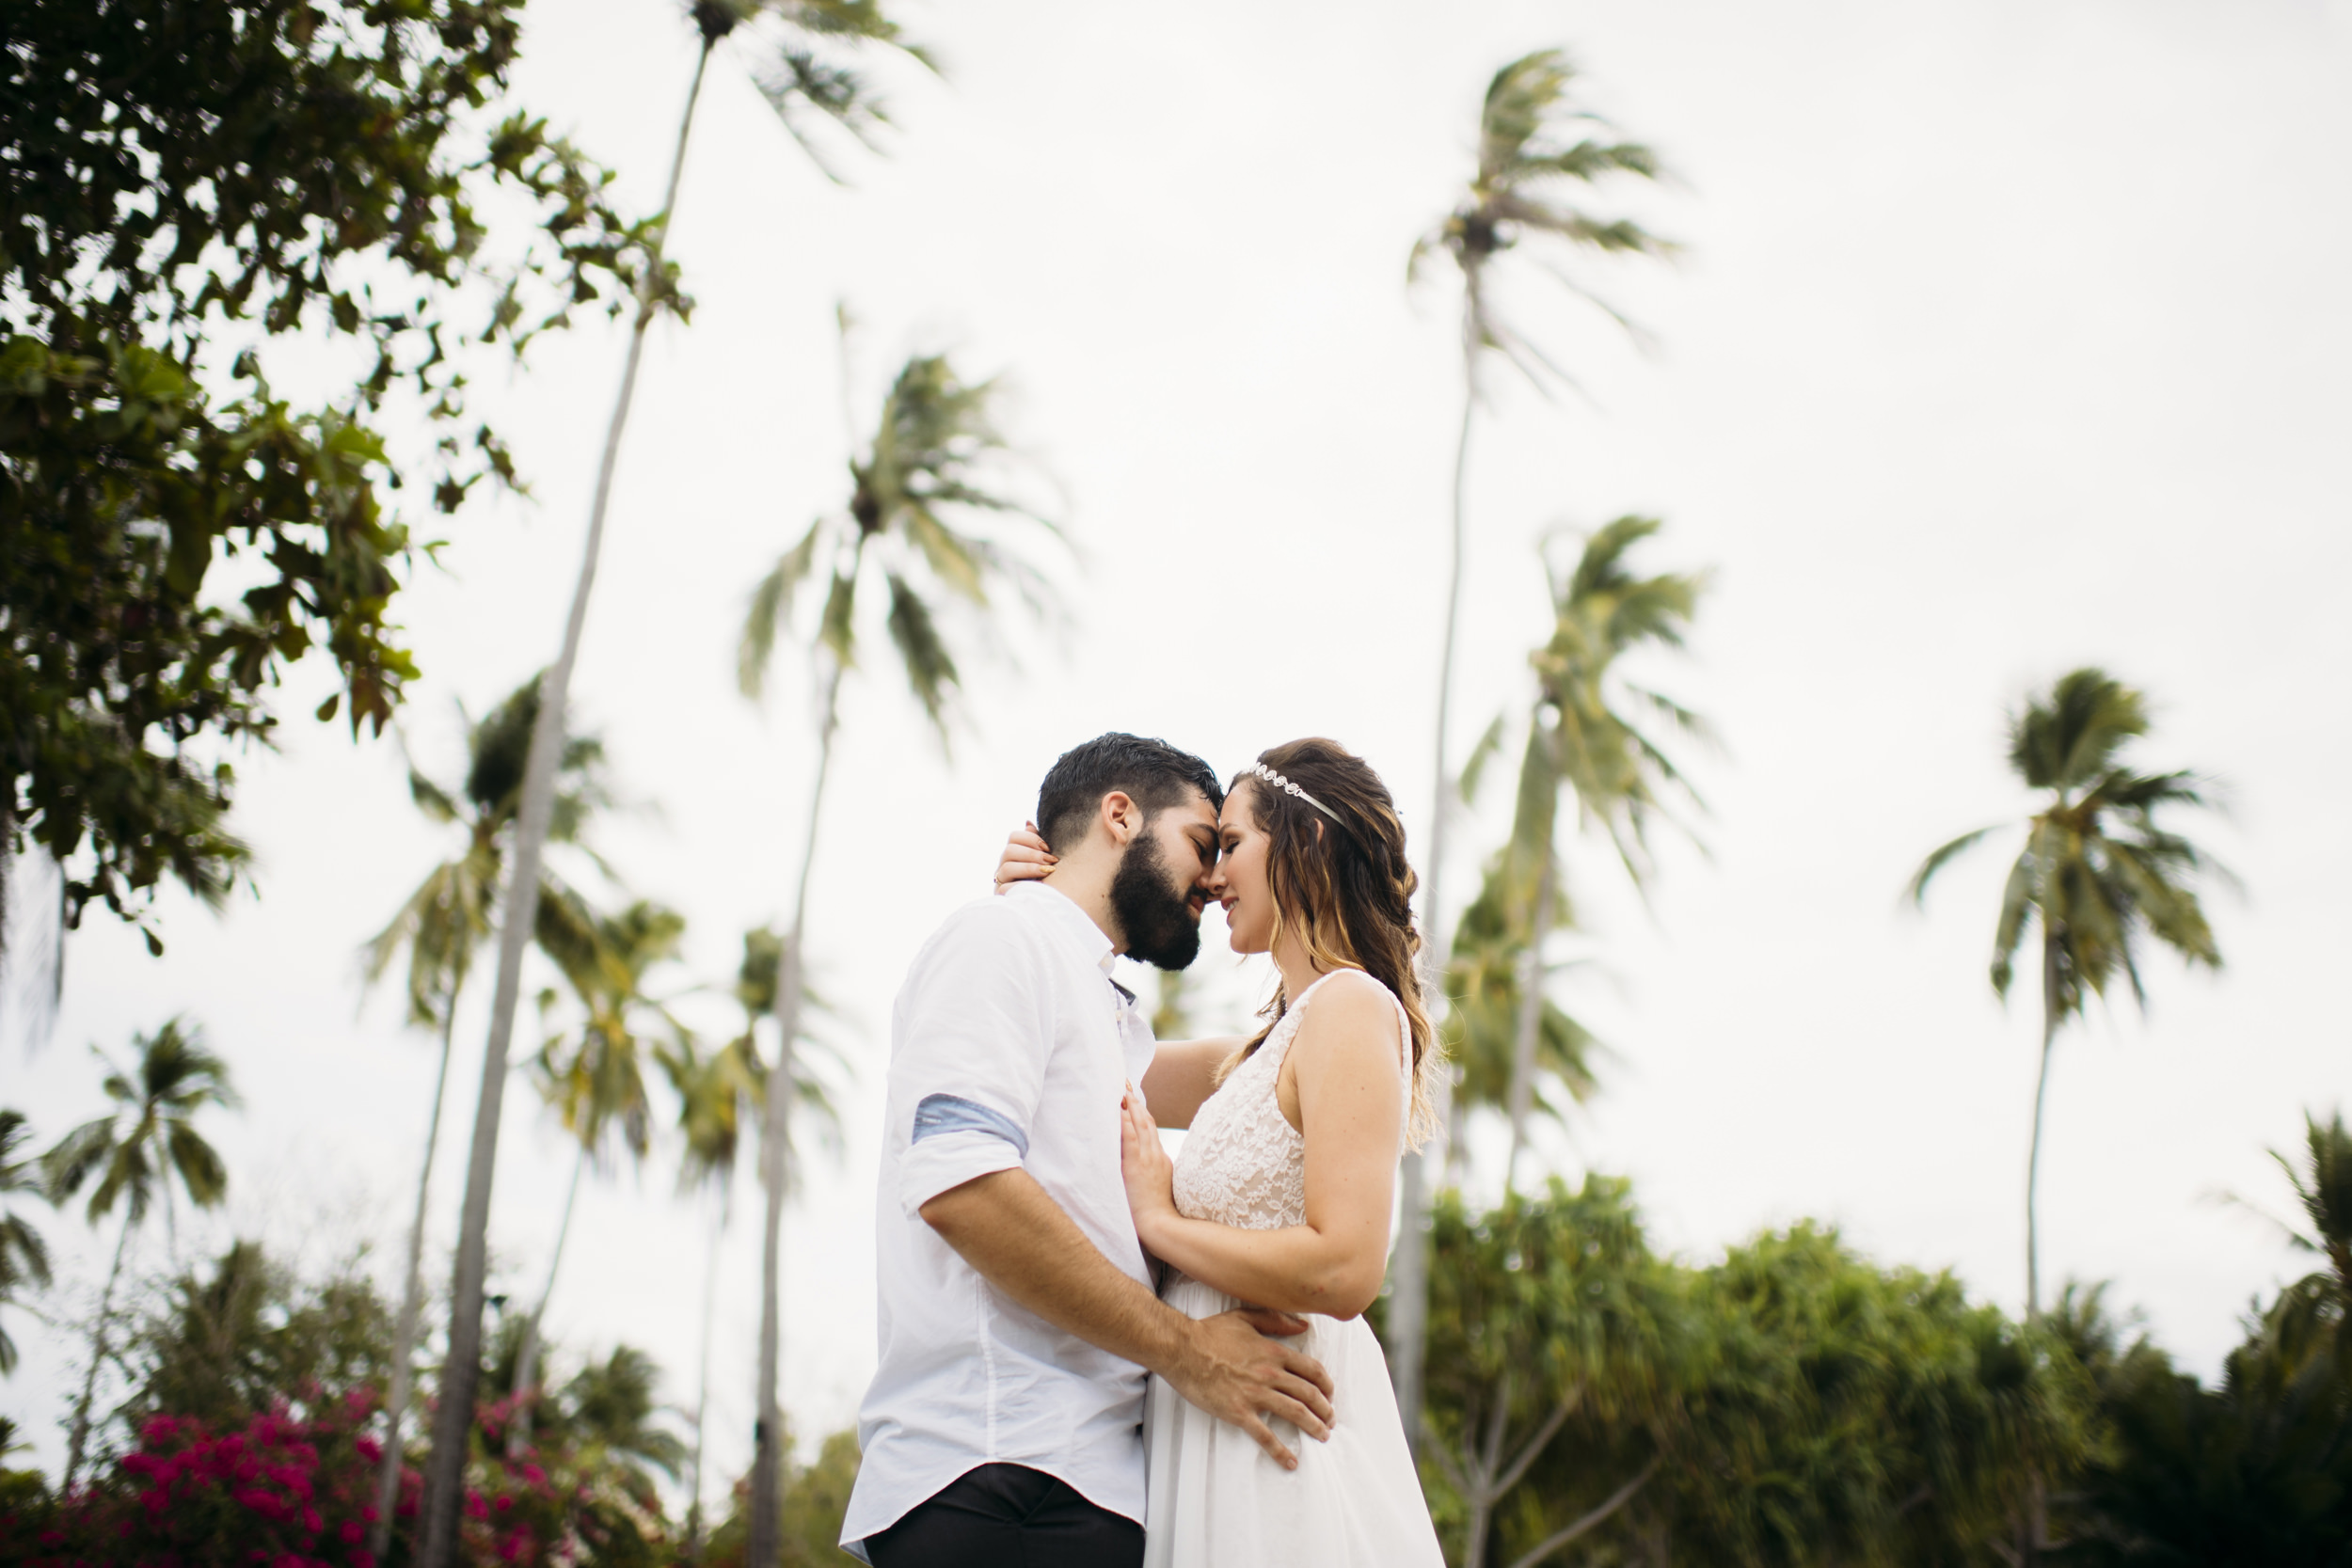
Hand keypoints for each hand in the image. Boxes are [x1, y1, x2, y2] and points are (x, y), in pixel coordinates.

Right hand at [992, 821, 1055, 893]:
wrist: (1050, 905)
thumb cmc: (1049, 878)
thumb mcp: (1046, 859)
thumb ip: (1038, 843)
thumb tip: (1028, 822)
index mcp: (1015, 854)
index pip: (1014, 837)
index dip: (1031, 839)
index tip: (1048, 847)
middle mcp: (1005, 865)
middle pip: (1009, 851)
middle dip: (1032, 854)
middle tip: (1052, 861)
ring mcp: (1002, 881)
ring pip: (1007, 868)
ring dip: (1030, 868)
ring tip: (1048, 872)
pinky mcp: (1004, 897)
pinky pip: (1006, 889)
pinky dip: (1024, 886)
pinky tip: (1042, 886)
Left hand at [1120, 1087, 1176, 1246]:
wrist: (1161, 1225)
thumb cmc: (1158, 1213)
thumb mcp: (1160, 1188)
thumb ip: (1152, 1175)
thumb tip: (1143, 1171)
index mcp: (1162, 1161)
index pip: (1152, 1132)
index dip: (1143, 1115)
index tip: (1135, 1102)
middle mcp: (1157, 1156)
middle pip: (1148, 1123)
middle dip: (1137, 1104)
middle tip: (1127, 1087)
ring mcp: (1148, 1159)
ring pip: (1140, 1126)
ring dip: (1130, 1107)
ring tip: (1122, 1091)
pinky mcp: (1137, 1166)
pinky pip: (1130, 1138)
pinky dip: (1125, 1122)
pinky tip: (1119, 1110)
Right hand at [1165, 1310, 1336, 1469]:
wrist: (1182, 1349)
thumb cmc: (1210, 1333)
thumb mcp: (1246, 1317)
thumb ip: (1276, 1321)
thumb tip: (1302, 1325)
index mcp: (1273, 1352)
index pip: (1312, 1370)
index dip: (1327, 1384)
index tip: (1330, 1394)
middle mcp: (1270, 1374)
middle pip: (1309, 1394)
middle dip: (1325, 1409)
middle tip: (1330, 1420)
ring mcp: (1255, 1394)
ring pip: (1295, 1413)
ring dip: (1314, 1427)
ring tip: (1323, 1436)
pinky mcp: (1239, 1413)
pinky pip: (1265, 1436)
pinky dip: (1280, 1451)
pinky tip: (1290, 1462)